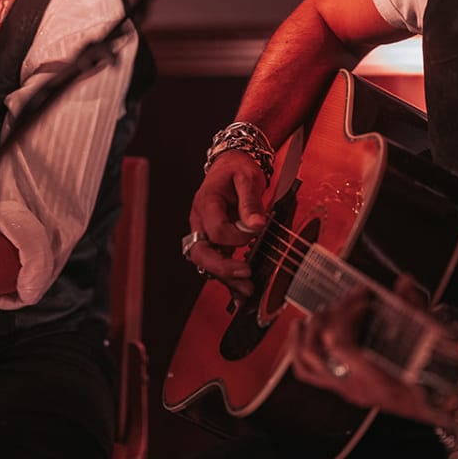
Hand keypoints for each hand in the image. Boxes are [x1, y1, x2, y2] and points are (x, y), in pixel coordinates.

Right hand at [184, 151, 269, 298]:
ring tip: (247, 289)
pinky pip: (214, 262)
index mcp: (207, 203)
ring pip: (205, 262)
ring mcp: (203, 232)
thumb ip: (251, 202)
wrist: (231, 165)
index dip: (238, 236)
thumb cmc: (238, 169)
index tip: (257, 231)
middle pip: (200, 252)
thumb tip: (257, 225)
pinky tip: (239, 293)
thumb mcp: (247, 178)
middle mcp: (199, 220)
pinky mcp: (212, 240)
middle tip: (245, 274)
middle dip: (222, 267)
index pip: (216, 229)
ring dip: (225, 277)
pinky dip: (226, 278)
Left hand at [291, 288, 444, 425]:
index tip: (364, 299)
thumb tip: (404, 282)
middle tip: (349, 300)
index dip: (346, 315)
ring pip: (306, 362)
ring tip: (321, 310)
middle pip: (319, 349)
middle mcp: (356, 387)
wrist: (441, 407)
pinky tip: (300, 328)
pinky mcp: (342, 386)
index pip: (340, 345)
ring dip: (308, 330)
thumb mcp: (433, 344)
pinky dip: (298, 348)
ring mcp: (347, 389)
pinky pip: (308, 372)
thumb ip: (415, 311)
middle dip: (330, 316)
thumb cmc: (439, 378)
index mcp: (378, 379)